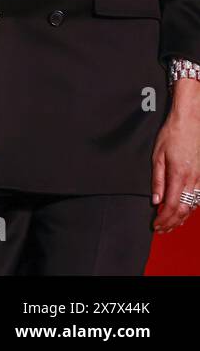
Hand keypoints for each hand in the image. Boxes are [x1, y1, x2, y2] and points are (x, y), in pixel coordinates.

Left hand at [151, 80, 199, 232]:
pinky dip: (190, 208)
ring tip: (170, 225)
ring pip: (193, 206)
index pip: (172, 206)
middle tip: (161, 230)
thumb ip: (157, 180)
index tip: (155, 225)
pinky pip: (199, 198)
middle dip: (172, 223)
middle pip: (184, 210)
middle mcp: (193, 180)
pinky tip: (183, 211)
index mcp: (179, 175)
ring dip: (181, 218)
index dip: (164, 219)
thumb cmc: (172, 135)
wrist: (191, 121)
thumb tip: (156, 201)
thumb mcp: (157, 156)